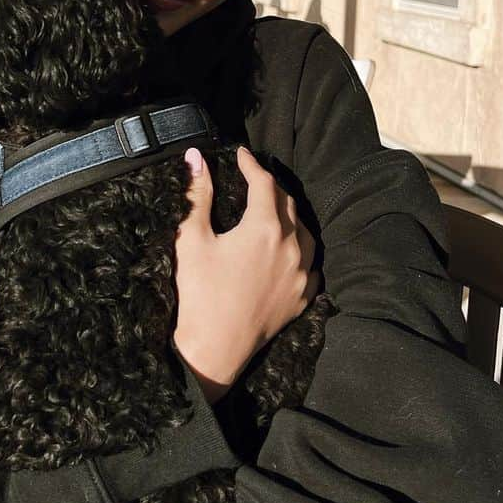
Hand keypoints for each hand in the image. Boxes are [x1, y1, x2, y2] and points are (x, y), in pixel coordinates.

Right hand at [172, 145, 319, 401]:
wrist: (215, 349)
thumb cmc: (199, 292)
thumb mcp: (192, 239)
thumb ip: (197, 194)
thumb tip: (195, 157)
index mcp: (264, 227)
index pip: (264, 182)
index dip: (251, 164)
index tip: (240, 154)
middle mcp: (291, 246)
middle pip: (287, 203)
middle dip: (269, 187)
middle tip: (253, 178)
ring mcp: (301, 274)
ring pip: (304, 232)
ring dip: (289, 216)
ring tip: (272, 211)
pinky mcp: (303, 297)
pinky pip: (311, 264)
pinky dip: (300, 250)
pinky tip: (288, 250)